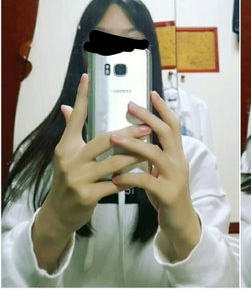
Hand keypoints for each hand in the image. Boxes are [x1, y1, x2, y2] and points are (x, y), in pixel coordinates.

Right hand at [33, 73, 149, 271]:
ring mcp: (78, 178)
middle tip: (147, 128)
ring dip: (136, 156)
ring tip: (151, 150)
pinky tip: (141, 174)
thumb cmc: (68, 179)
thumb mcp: (67, 155)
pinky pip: (115, 183)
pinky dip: (129, 178)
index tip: (87, 77)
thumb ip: (70, 131)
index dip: (81, 97)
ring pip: (115, 162)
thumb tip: (66, 107)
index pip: (76, 117)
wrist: (58, 214)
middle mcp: (70, 160)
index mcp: (67, 146)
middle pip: (105, 140)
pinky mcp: (88, 195)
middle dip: (128, 134)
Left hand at [109, 91, 200, 261]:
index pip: (173, 124)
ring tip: (113, 138)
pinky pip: (147, 181)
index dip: (163, 108)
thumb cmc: (166, 194)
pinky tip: (115, 178)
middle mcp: (179, 161)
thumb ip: (151, 156)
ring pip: (155, 154)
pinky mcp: (168, 194)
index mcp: (177, 153)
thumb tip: (134, 138)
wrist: (180, 223)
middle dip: (148, 117)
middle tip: (129, 105)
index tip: (151, 93)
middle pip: (166, 132)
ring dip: (133, 144)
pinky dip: (129, 177)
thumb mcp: (161, 171)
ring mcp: (175, 176)